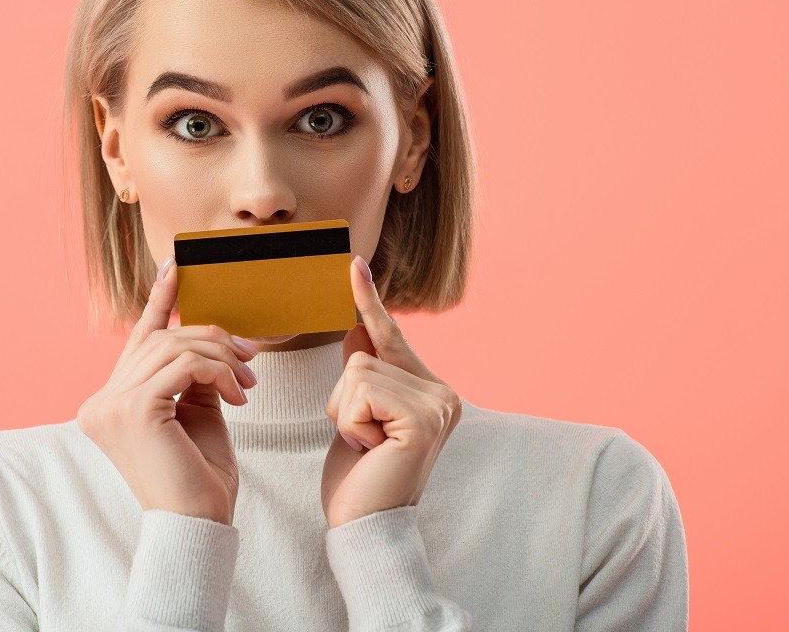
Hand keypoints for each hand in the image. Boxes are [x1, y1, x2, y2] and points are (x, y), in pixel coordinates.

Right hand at [76, 255, 258, 525]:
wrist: (199, 525)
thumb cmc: (199, 477)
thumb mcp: (196, 413)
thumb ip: (192, 375)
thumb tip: (208, 336)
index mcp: (109, 402)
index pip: (138, 339)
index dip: (159, 299)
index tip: (175, 265)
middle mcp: (100, 401)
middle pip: (162, 338)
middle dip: (212, 339)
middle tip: (249, 360)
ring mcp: (111, 405)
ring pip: (176, 346)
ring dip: (221, 358)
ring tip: (245, 383)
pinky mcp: (134, 410)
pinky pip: (185, 365)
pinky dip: (217, 372)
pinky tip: (236, 395)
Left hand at [321, 254, 462, 528]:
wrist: (365, 526)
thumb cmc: (359, 477)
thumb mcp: (355, 415)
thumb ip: (363, 374)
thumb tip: (357, 327)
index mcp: (431, 389)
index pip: (391, 336)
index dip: (369, 300)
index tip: (354, 263)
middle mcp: (443, 392)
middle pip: (363, 354)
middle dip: (345, 398)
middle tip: (363, 440)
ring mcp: (438, 404)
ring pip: (358, 370)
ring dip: (345, 412)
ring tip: (366, 446)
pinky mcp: (424, 418)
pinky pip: (362, 390)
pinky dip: (351, 422)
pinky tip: (370, 449)